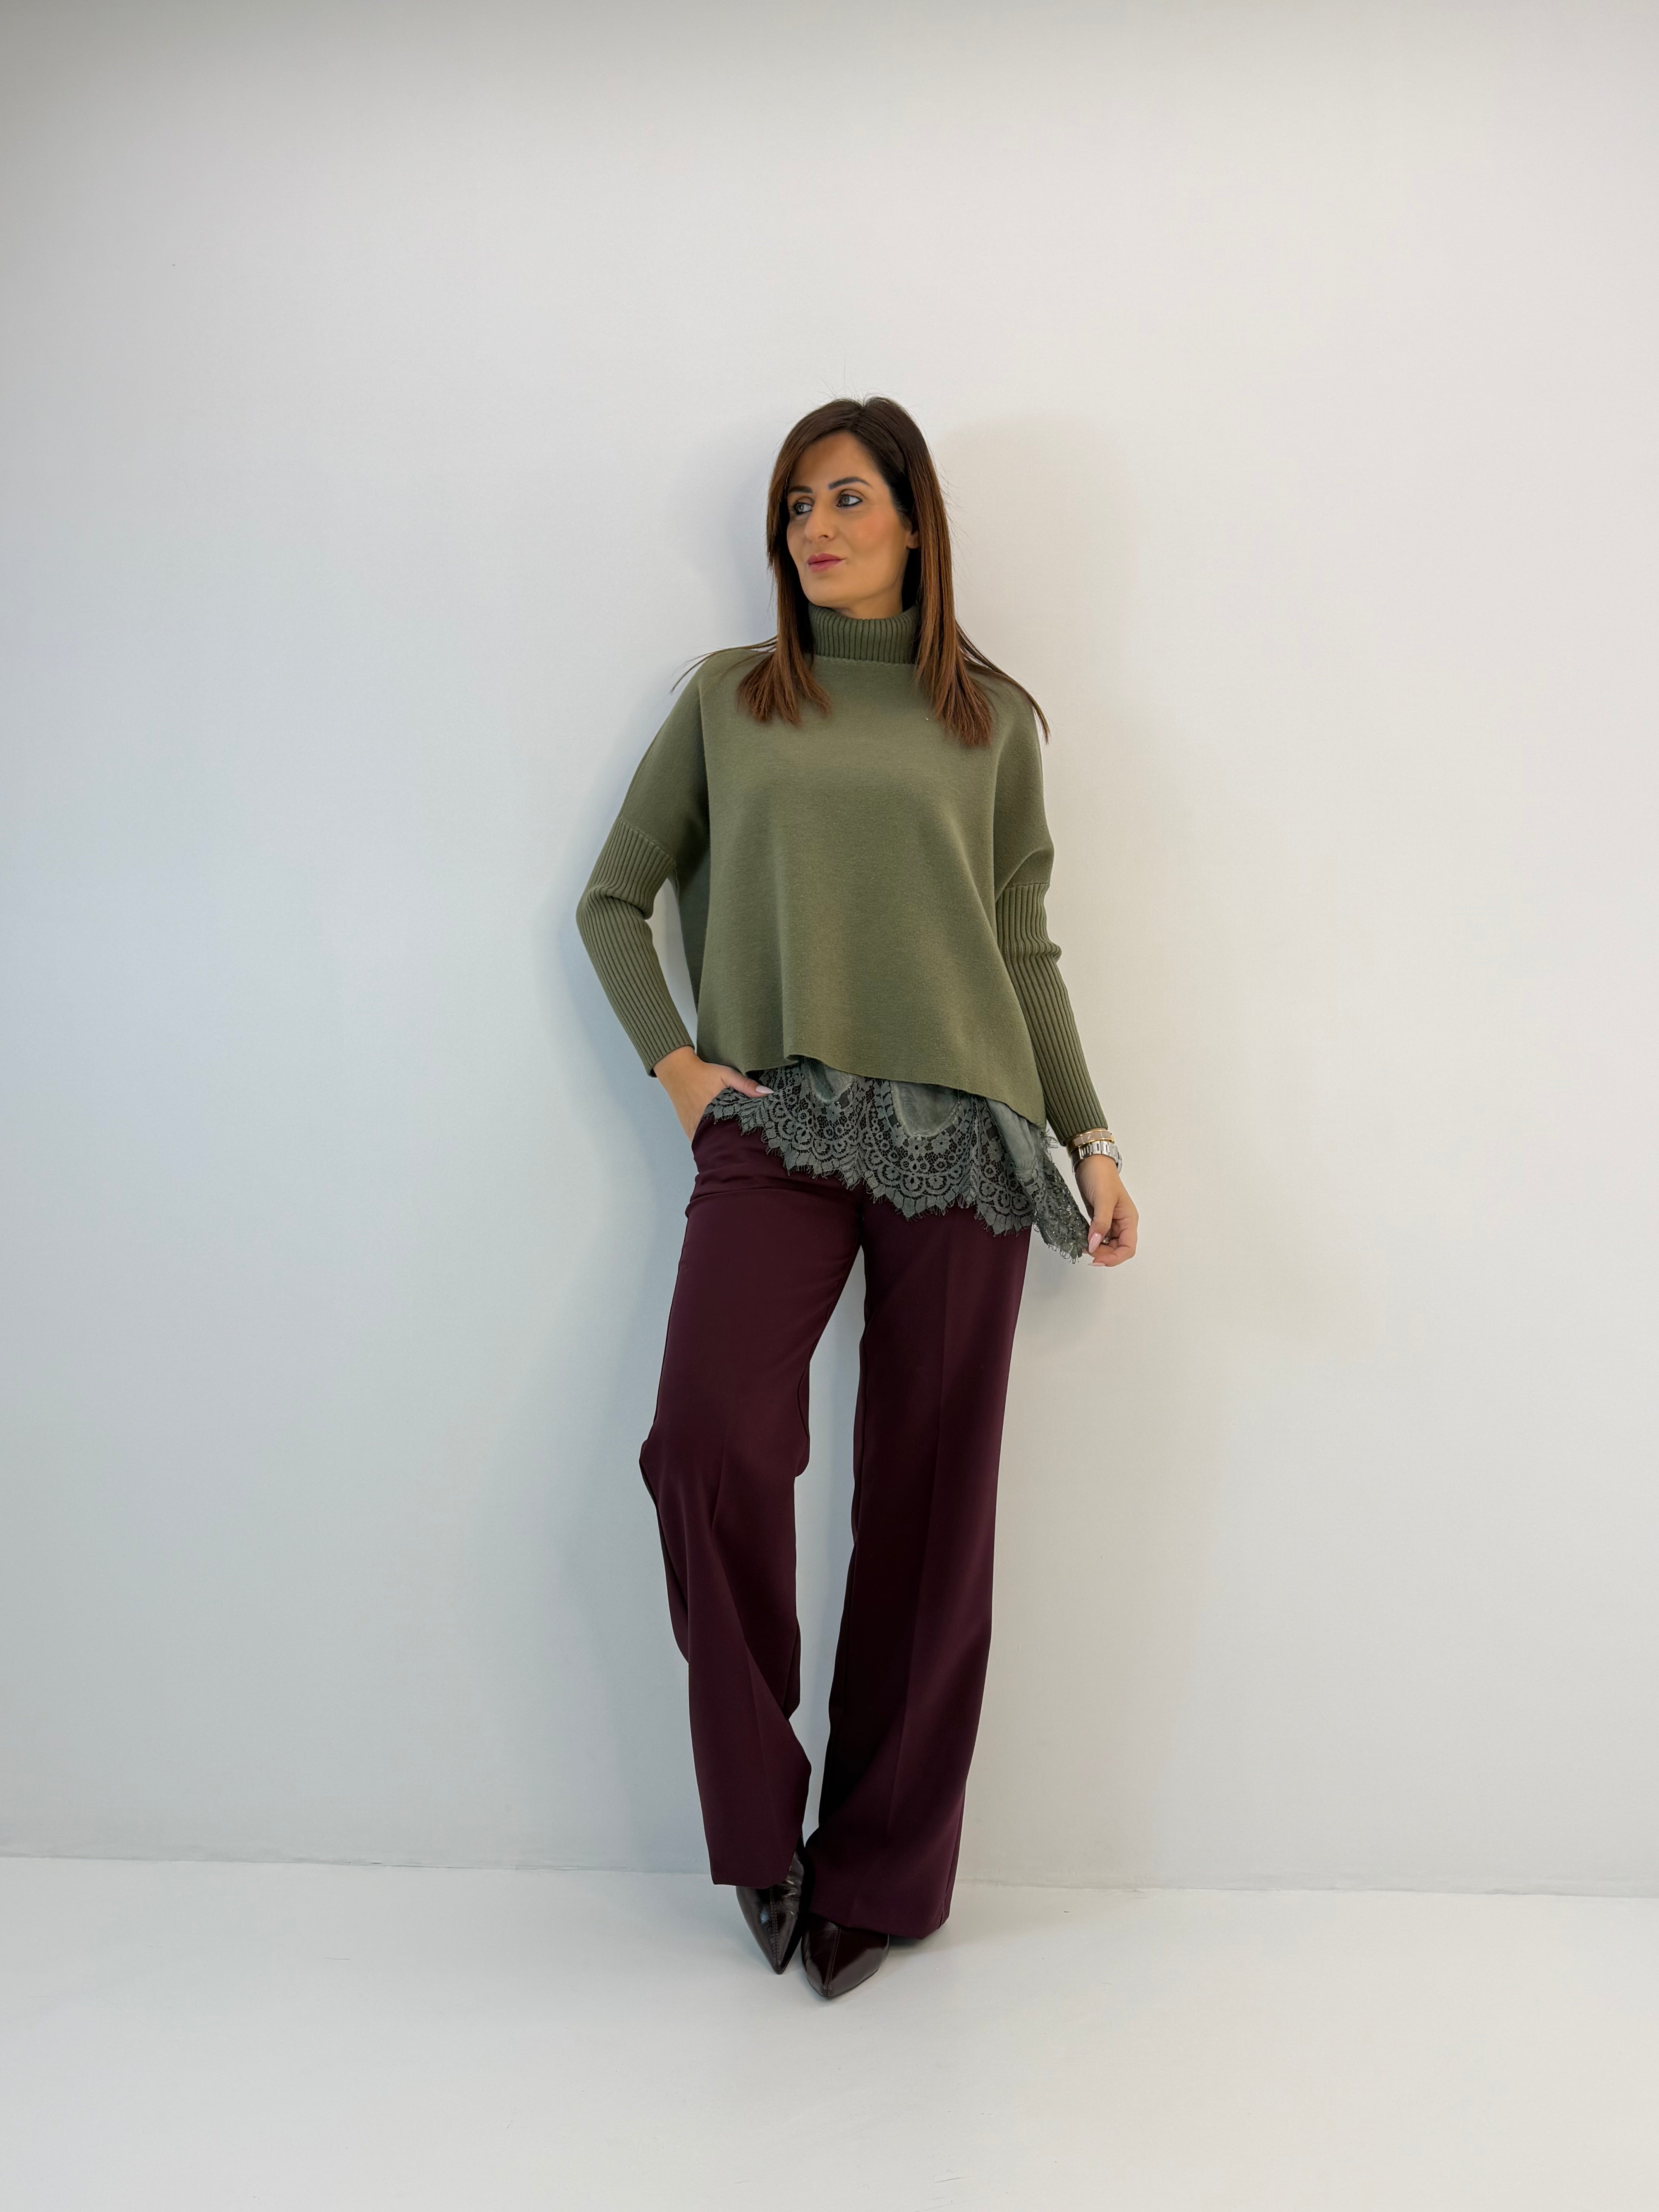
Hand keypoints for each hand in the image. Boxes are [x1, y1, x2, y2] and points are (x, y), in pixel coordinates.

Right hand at [653, 1046, 771, 1141]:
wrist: (678, 1071)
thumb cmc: (704, 1073)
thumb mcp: (727, 1075)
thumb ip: (746, 1085)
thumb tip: (767, 1094)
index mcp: (715, 1113)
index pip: (733, 1134)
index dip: (744, 1140)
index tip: (754, 1143)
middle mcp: (702, 1124)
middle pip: (721, 1143)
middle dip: (733, 1146)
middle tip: (747, 1148)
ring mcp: (693, 1129)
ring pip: (709, 1144)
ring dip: (720, 1146)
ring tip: (734, 1149)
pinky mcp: (687, 1129)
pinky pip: (699, 1142)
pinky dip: (708, 1144)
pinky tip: (718, 1145)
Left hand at [1074, 1154, 1137, 1267]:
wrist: (1090, 1161)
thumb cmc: (1101, 1176)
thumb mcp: (1103, 1200)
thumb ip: (1100, 1224)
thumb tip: (1093, 1245)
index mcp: (1129, 1219)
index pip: (1128, 1248)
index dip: (1114, 1258)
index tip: (1097, 1260)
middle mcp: (1122, 1223)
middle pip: (1116, 1249)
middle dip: (1103, 1254)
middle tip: (1086, 1251)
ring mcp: (1110, 1221)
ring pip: (1106, 1244)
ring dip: (1095, 1249)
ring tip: (1082, 1246)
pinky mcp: (1098, 1218)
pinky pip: (1097, 1235)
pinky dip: (1090, 1240)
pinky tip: (1081, 1239)